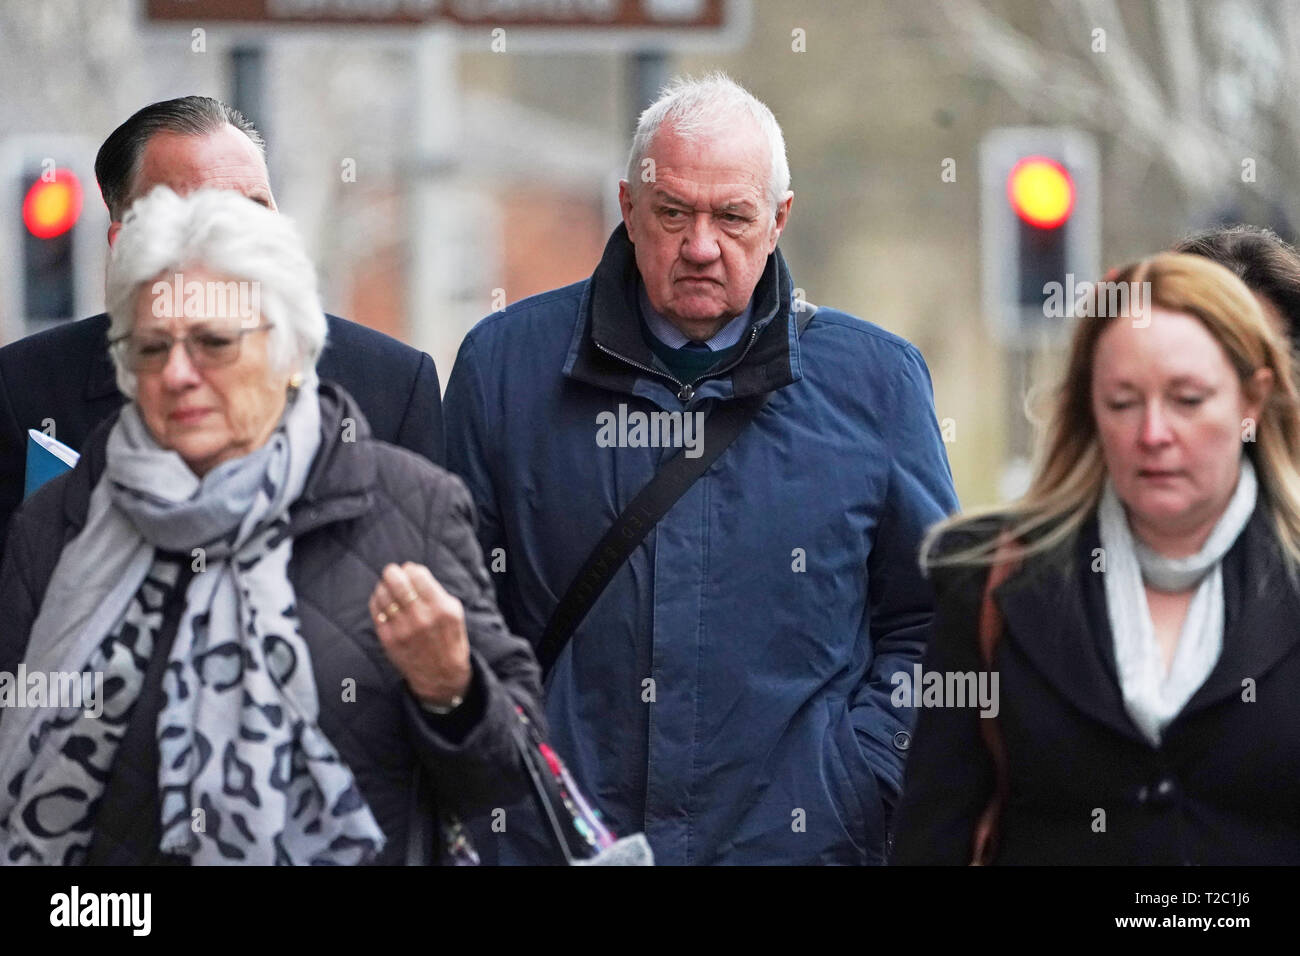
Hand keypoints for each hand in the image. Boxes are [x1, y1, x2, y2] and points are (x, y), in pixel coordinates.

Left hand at [368, 562, 471, 707]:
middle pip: (397, 581)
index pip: (418, 575)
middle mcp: (421, 617)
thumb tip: (412, 571)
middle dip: (392, 572)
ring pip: (383, 594)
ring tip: (387, 586)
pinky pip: (376, 610)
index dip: (411, 568)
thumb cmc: (448, 639)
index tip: (409, 570)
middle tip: (392, 572)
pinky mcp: (388, 639)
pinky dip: (377, 600)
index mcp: (441, 608)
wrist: (441, 675)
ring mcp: (402, 629)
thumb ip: (435, 591)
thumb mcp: (454, 613)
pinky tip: (382, 600)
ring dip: (383, 586)